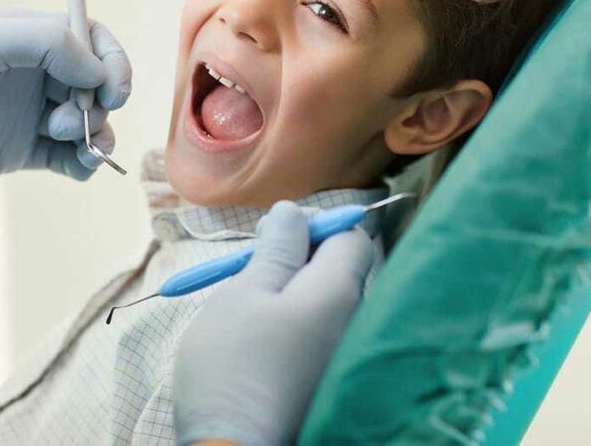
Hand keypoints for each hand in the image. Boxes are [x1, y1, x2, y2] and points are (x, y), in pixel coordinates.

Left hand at [0, 9, 130, 207]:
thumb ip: (51, 44)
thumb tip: (97, 73)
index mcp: (24, 37)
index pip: (88, 36)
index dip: (110, 60)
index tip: (110, 90)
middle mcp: (31, 72)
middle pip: (94, 81)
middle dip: (98, 102)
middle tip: (69, 121)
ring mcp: (27, 113)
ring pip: (88, 121)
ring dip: (95, 134)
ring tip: (71, 145)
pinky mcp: (20, 152)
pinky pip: (70, 157)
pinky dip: (85, 163)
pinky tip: (79, 168)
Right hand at [173, 201, 374, 445]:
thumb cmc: (235, 364)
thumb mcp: (246, 292)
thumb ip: (277, 248)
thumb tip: (294, 211)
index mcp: (340, 292)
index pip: (352, 234)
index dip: (316, 223)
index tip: (275, 232)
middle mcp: (355, 321)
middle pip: (341, 268)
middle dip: (300, 255)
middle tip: (255, 264)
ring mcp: (342, 355)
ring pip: (326, 301)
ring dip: (291, 288)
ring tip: (249, 301)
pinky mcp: (326, 380)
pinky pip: (319, 333)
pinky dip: (294, 322)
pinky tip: (259, 336)